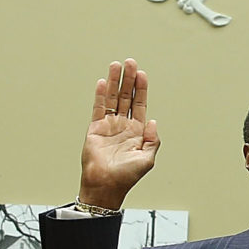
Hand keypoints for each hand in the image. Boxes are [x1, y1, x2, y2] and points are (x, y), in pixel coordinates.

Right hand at [78, 59, 159, 209]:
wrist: (105, 185)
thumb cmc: (127, 176)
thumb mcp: (147, 159)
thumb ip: (153, 140)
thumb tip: (153, 121)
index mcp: (137, 132)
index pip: (139, 104)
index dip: (141, 89)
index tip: (141, 73)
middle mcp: (123, 126)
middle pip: (126, 97)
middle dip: (128, 80)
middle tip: (130, 62)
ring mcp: (109, 126)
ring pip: (112, 99)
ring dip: (115, 82)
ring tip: (116, 65)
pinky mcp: (95, 129)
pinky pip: (98, 108)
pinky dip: (100, 95)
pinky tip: (103, 82)